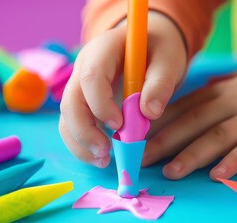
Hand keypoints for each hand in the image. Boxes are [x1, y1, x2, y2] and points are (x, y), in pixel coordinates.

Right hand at [59, 12, 186, 167]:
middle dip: (84, 131)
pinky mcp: (84, 104)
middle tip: (105, 153)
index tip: (119, 124)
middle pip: (70, 102)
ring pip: (67, 118)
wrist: (149, 47)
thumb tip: (149, 113)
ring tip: (103, 161)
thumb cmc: (158, 50)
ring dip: (80, 143)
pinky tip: (101, 157)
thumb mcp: (168, 59)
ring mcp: (80, 87)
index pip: (90, 77)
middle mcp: (83, 68)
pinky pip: (75, 126)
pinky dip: (84, 144)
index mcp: (102, 51)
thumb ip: (160, 83)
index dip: (100, 104)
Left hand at [143, 65, 236, 179]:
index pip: (184, 106)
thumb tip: (204, 88)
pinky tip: (216, 176)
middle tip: (140, 158)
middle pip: (191, 123)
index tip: (138, 136)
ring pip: (214, 138)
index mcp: (224, 90)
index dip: (159, 122)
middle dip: (163, 142)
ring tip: (169, 172)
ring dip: (190, 156)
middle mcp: (233, 104)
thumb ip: (225, 84)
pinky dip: (231, 163)